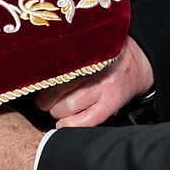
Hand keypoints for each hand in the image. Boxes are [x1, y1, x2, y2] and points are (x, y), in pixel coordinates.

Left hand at [32, 35, 152, 126]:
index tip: (31, 81)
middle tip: (42, 100)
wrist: (137, 63)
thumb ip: (67, 48)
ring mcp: (104, 87)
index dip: (40, 75)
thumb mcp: (88, 44)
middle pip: (58, 86)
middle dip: (45, 98)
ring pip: (68, 105)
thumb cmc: (105, 54)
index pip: (56, 64)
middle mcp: (94, 67)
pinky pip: (86, 121)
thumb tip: (35, 57)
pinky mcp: (111, 104)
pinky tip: (63, 123)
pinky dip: (70, 125)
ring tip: (54, 109)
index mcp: (85, 50)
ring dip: (56, 111)